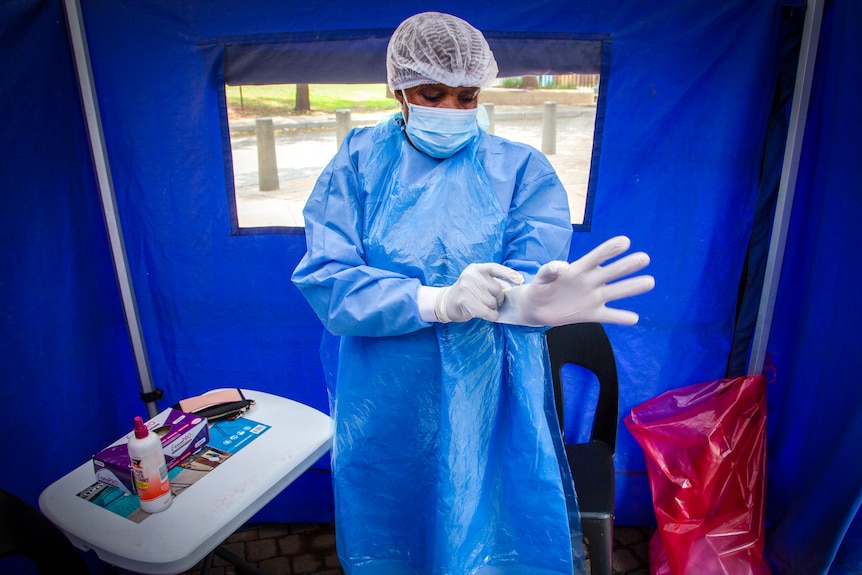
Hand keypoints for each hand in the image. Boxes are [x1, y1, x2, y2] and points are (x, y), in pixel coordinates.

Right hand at [435, 263, 523, 322]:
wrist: (447, 302)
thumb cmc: (469, 292)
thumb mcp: (479, 281)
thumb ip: (493, 282)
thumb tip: (513, 284)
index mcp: (477, 269)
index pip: (496, 268)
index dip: (509, 274)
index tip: (520, 280)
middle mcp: (471, 276)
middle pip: (497, 289)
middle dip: (499, 298)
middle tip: (492, 302)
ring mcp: (466, 288)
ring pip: (493, 302)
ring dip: (493, 308)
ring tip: (485, 307)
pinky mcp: (464, 302)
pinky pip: (487, 312)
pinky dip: (491, 316)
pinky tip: (487, 315)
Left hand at [495, 236, 654, 325]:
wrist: (537, 308)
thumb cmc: (541, 286)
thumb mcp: (542, 277)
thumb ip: (549, 270)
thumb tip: (562, 266)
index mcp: (580, 268)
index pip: (597, 256)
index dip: (610, 249)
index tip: (624, 241)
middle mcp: (591, 281)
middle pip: (612, 271)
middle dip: (627, 265)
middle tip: (644, 258)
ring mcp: (594, 297)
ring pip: (616, 291)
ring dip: (632, 287)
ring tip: (649, 282)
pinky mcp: (592, 314)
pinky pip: (609, 316)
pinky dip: (621, 317)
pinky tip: (634, 319)